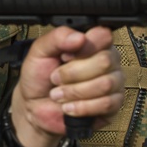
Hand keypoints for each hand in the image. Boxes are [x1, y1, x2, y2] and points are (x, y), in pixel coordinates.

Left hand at [8, 26, 122, 146]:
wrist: (34, 111)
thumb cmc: (37, 79)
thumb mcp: (38, 53)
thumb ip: (55, 38)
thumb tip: (80, 35)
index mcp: (90, 43)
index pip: (104, 34)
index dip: (85, 46)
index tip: (65, 55)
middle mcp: (106, 61)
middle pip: (106, 61)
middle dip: (74, 74)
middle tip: (56, 80)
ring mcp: (112, 84)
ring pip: (108, 84)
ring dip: (77, 92)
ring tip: (60, 95)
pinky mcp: (112, 108)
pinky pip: (109, 105)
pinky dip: (84, 107)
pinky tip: (69, 108)